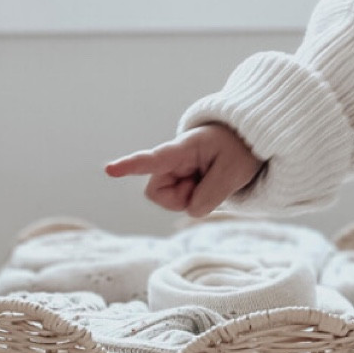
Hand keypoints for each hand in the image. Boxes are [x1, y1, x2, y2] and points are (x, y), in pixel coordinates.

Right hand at [105, 124, 263, 217]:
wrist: (244, 142)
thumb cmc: (238, 149)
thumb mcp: (233, 171)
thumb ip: (211, 194)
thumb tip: (190, 210)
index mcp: (182, 149)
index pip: (153, 159)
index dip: (130, 166)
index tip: (109, 170)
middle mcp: (172, 162)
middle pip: (157, 193)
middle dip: (180, 198)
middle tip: (208, 184)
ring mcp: (175, 173)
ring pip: (171, 202)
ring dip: (193, 199)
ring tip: (211, 179)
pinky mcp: (181, 184)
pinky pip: (184, 204)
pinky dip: (198, 200)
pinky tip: (208, 183)